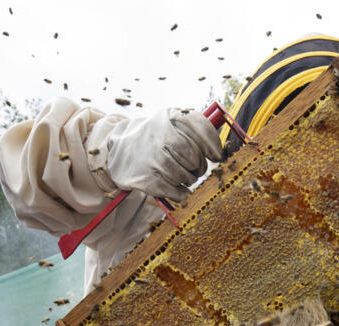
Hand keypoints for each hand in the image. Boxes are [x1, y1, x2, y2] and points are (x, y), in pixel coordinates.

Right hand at [102, 108, 222, 201]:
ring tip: (185, 176)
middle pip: (194, 157)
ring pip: (185, 176)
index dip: (213, 145)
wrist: (120, 149)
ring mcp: (152, 159)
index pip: (199, 128)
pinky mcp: (146, 180)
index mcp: (168, 118)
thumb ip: (193, 125)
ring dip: (190, 179)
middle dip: (200, 166)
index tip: (217, 156)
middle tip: (197, 168)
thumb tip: (218, 150)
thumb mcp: (169, 119)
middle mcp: (159, 137)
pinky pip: (175, 192)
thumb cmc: (153, 135)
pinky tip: (180, 190)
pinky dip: (182, 194)